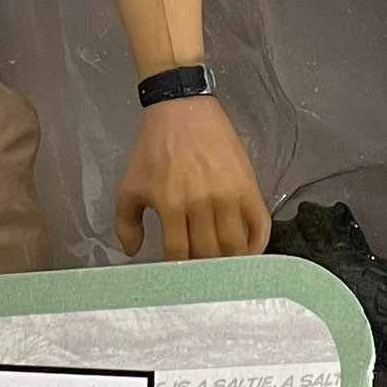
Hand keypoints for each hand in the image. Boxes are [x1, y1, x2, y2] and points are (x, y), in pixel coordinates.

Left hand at [114, 95, 271, 261]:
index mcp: (171, 205)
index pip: (178, 254)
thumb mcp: (130, 184)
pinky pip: (260, 224)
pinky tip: (250, 252)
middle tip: (203, 276)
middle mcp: (201, 203)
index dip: (179, 271)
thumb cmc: (154, 147)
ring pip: (233, 245)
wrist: (182, 108)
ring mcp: (227, 195)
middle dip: (204, 270)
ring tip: (224, 268)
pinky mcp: (247, 185)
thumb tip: (132, 251)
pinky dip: (258, 244)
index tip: (180, 277)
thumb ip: (126, 222)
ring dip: (230, 262)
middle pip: (207, 254)